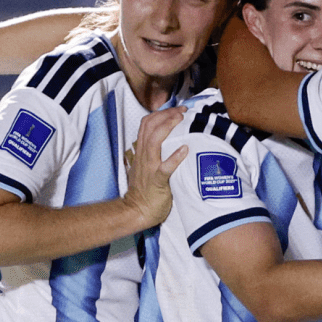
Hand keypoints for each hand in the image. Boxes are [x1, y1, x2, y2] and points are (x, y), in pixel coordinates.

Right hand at [123, 106, 188, 226]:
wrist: (136, 211)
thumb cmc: (146, 190)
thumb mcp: (147, 166)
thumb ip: (156, 154)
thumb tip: (173, 141)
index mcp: (142, 151)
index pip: (147, 124)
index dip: (162, 113)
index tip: (178, 109)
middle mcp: (144, 156)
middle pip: (150, 127)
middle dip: (166, 115)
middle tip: (183, 111)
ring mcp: (149, 167)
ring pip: (154, 141)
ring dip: (168, 128)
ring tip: (181, 120)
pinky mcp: (157, 181)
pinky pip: (165, 167)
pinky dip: (175, 157)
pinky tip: (185, 149)